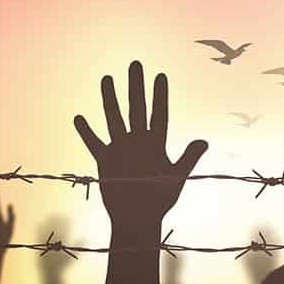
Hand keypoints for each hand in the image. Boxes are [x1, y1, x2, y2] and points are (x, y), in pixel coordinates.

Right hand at [73, 60, 207, 225]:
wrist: (138, 219)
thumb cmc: (160, 200)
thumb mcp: (177, 177)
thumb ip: (189, 158)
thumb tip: (204, 141)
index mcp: (157, 144)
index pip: (158, 114)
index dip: (159, 96)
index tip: (159, 76)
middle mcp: (138, 142)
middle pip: (136, 108)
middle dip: (136, 87)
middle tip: (135, 64)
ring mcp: (120, 149)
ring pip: (115, 118)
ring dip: (111, 99)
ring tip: (107, 78)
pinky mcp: (105, 161)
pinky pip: (94, 143)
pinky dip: (87, 132)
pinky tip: (80, 118)